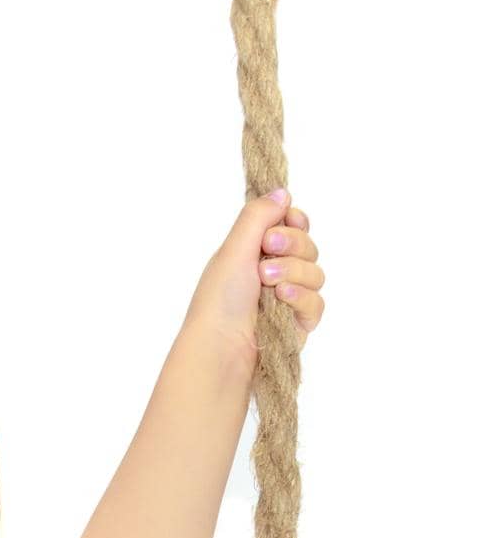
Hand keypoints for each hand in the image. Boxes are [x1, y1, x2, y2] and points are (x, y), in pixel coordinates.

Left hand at [185, 189, 324, 366]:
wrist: (221, 346)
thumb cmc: (219, 298)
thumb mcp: (233, 249)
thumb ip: (258, 217)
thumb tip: (282, 191)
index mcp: (255, 253)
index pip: (292, 226)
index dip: (294, 221)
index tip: (285, 220)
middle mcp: (274, 272)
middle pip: (308, 245)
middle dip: (291, 245)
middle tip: (267, 251)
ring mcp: (288, 298)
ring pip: (316, 273)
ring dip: (292, 273)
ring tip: (268, 283)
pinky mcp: (300, 322)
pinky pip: (317, 302)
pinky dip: (301, 299)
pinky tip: (282, 300)